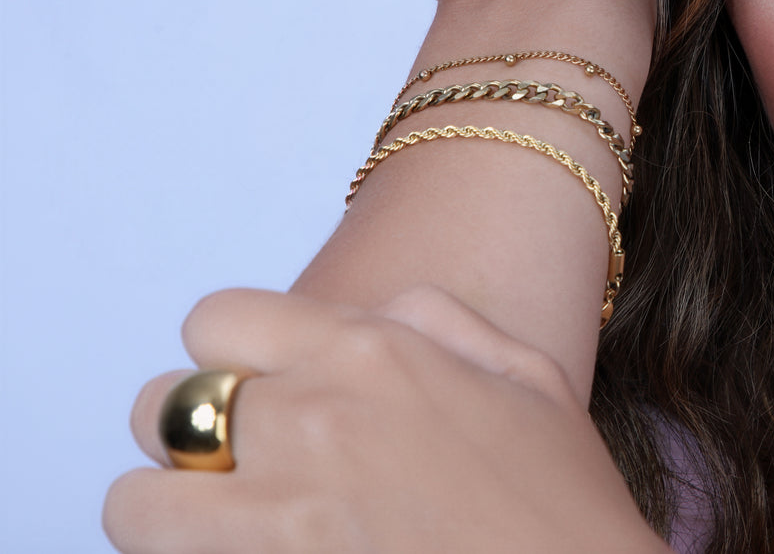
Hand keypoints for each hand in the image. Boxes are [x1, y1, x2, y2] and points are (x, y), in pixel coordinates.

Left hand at [104, 287, 668, 552]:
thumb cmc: (566, 502)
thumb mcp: (530, 376)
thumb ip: (441, 320)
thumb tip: (376, 316)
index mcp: (369, 353)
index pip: (216, 319)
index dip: (230, 355)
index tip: (259, 388)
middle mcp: (309, 421)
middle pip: (161, 406)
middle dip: (191, 436)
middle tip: (240, 468)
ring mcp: (280, 516)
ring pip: (136, 505)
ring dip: (170, 515)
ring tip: (225, 530)